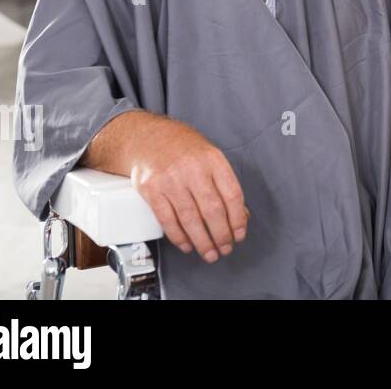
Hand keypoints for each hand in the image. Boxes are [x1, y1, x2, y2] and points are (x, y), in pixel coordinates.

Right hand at [125, 115, 247, 262]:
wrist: (150, 138)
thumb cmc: (186, 151)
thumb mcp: (210, 159)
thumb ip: (224, 185)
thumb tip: (240, 217)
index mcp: (214, 160)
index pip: (232, 194)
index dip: (238, 219)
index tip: (239, 235)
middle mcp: (193, 169)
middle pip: (212, 209)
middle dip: (221, 235)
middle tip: (224, 249)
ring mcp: (170, 179)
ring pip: (190, 218)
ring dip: (202, 241)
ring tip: (209, 253)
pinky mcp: (151, 189)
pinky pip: (167, 219)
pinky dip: (179, 236)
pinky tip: (187, 245)